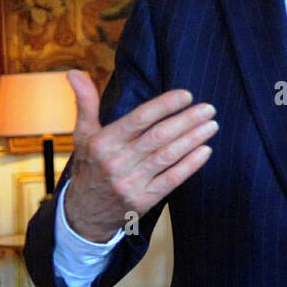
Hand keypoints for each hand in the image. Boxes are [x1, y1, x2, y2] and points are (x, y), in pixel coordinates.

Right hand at [62, 70, 216, 241]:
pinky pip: (172, 179)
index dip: (164, 105)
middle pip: (158, 136)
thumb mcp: (83, 135)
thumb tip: (74, 72)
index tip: (186, 95)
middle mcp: (116, 162)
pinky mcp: (144, 200)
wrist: (83, 213)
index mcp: (102, 143)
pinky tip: (205, 150)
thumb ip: (86, 103)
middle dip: (187, 120)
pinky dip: (190, 164)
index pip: (139, 119)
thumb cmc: (89, 167)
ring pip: (168, 156)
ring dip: (193, 139)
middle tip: (209, 108)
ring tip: (212, 125)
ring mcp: (130, 183)